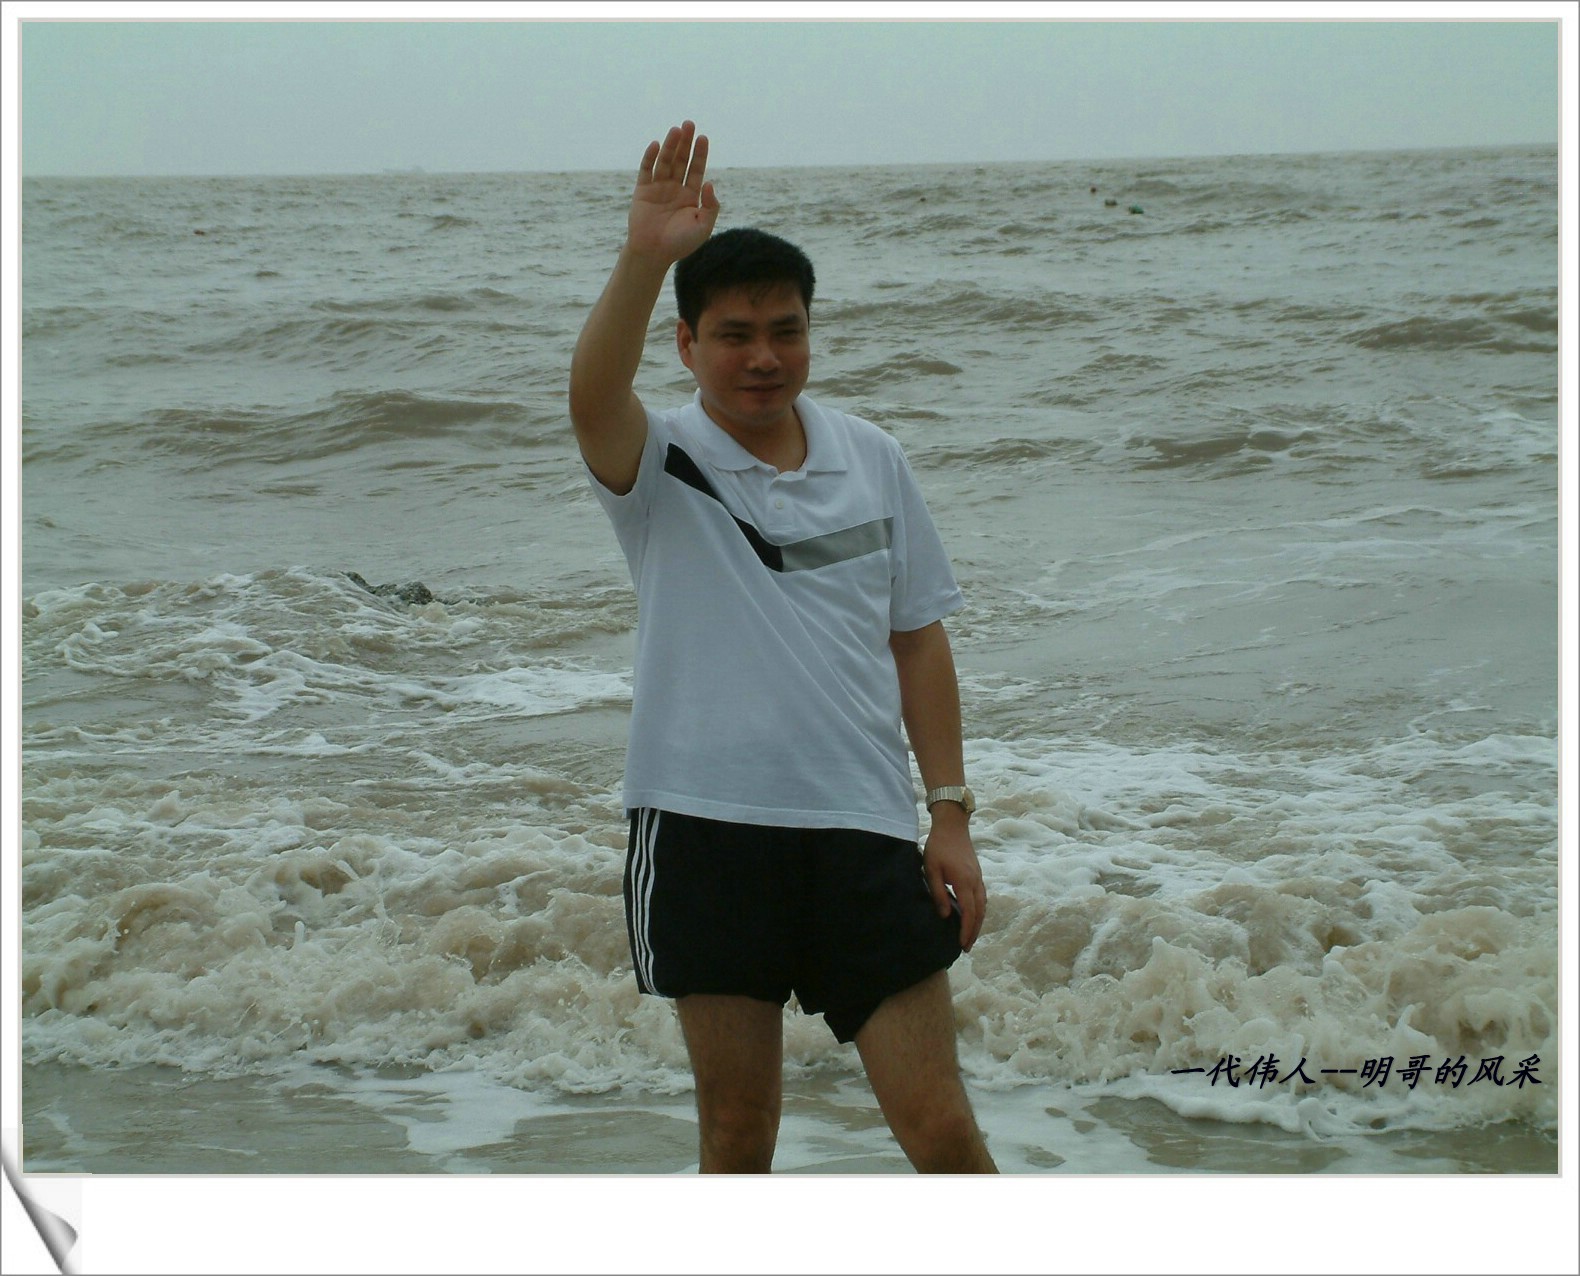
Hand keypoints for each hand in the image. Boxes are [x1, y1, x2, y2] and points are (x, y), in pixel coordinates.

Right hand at [628, 120, 719, 263]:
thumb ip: (711, 206)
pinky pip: (646, 170)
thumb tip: (709, 182)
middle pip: (681, 160)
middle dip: (686, 143)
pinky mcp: (642, 191)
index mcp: (690, 196)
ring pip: (665, 162)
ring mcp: (658, 188)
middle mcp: (675, 188)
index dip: (700, 154)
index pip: (696, 169)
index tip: (703, 138)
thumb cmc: (681, 243)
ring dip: (671, 146)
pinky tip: (657, 145)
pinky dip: (650, 157)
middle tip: (690, 124)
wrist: (654, 254)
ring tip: (676, 130)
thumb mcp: (703, 226)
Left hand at [922, 810, 985, 951]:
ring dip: (978, 922)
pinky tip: (972, 915)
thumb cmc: (938, 846)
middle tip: (967, 947)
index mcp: (964, 881)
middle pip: (979, 913)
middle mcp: (975, 882)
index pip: (969, 912)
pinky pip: (982, 898)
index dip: (966, 930)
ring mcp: (978, 877)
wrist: (952, 826)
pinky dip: (979, 911)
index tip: (962, 944)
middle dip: (974, 931)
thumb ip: (938, 892)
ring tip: (970, 935)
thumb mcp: (931, 869)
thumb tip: (944, 915)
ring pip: (983, 906)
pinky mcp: (977, 874)